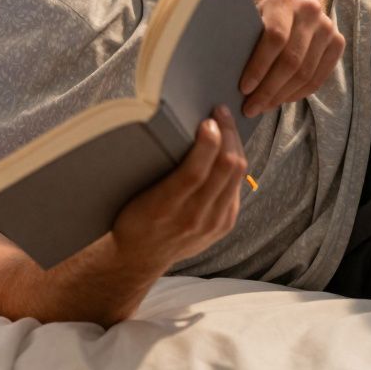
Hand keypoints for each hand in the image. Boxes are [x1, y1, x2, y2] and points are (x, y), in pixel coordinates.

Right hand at [112, 106, 246, 270]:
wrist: (142, 256)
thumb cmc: (133, 218)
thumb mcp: (135, 196)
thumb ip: (156, 171)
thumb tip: (174, 131)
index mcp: (164, 208)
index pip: (195, 171)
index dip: (207, 142)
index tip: (207, 120)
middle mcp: (193, 217)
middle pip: (225, 168)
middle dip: (227, 134)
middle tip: (220, 113)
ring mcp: (213, 223)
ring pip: (237, 175)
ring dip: (234, 145)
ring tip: (226, 126)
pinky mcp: (224, 224)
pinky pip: (237, 187)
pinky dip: (234, 164)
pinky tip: (228, 150)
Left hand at [239, 0, 344, 116]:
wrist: (295, 5)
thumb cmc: (263, 16)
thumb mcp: (252, 17)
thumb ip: (244, 38)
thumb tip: (224, 74)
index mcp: (284, 2)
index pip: (274, 38)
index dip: (259, 66)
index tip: (243, 89)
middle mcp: (311, 13)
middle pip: (291, 60)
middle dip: (269, 89)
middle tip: (251, 108)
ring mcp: (328, 28)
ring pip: (306, 73)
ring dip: (282, 95)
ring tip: (263, 107)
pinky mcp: (338, 43)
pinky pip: (318, 77)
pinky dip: (298, 93)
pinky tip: (281, 100)